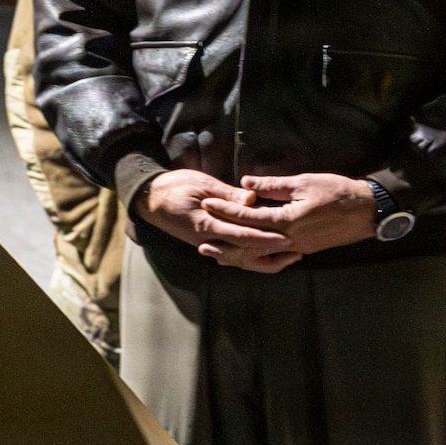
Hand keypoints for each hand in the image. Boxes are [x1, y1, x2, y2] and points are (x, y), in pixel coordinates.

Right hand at [137, 170, 297, 267]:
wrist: (149, 199)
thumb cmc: (174, 187)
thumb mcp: (202, 185)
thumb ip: (227, 195)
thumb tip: (252, 199)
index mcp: (207, 225)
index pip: (242, 235)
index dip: (266, 238)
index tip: (287, 239)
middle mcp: (208, 240)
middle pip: (245, 255)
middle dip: (271, 255)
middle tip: (296, 252)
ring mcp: (208, 243)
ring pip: (240, 259)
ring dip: (264, 259)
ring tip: (288, 255)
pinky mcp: (208, 242)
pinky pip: (232, 254)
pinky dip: (250, 256)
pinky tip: (266, 252)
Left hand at [198, 173, 377, 257]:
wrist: (366, 212)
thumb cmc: (337, 192)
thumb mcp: (304, 182)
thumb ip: (273, 185)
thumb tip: (246, 183)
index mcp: (287, 221)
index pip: (248, 216)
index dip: (226, 209)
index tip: (208, 202)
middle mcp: (289, 240)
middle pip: (248, 243)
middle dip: (223, 238)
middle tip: (200, 237)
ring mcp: (296, 248)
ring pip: (259, 254)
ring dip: (236, 253)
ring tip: (215, 252)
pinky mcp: (303, 250)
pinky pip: (273, 257)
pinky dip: (256, 256)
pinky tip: (245, 254)